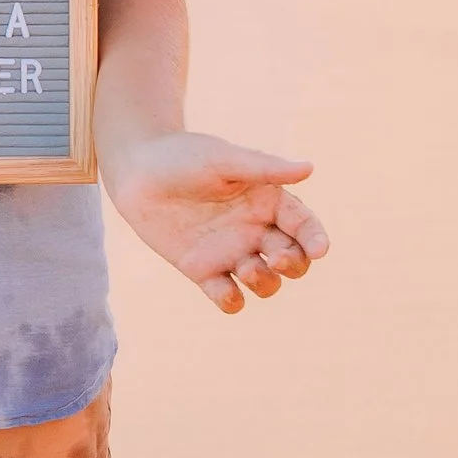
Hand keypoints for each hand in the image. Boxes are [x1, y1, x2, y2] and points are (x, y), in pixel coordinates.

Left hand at [105, 133, 327, 316]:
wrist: (138, 171)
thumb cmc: (184, 157)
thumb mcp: (224, 159)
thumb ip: (264, 168)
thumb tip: (309, 169)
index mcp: (269, 201)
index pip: (304, 225)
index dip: (316, 239)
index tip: (320, 250)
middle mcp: (256, 230)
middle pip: (293, 260)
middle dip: (294, 265)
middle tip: (278, 258)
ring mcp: (231, 252)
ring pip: (265, 282)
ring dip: (265, 282)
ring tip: (246, 267)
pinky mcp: (203, 270)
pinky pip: (227, 295)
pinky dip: (231, 301)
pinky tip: (227, 293)